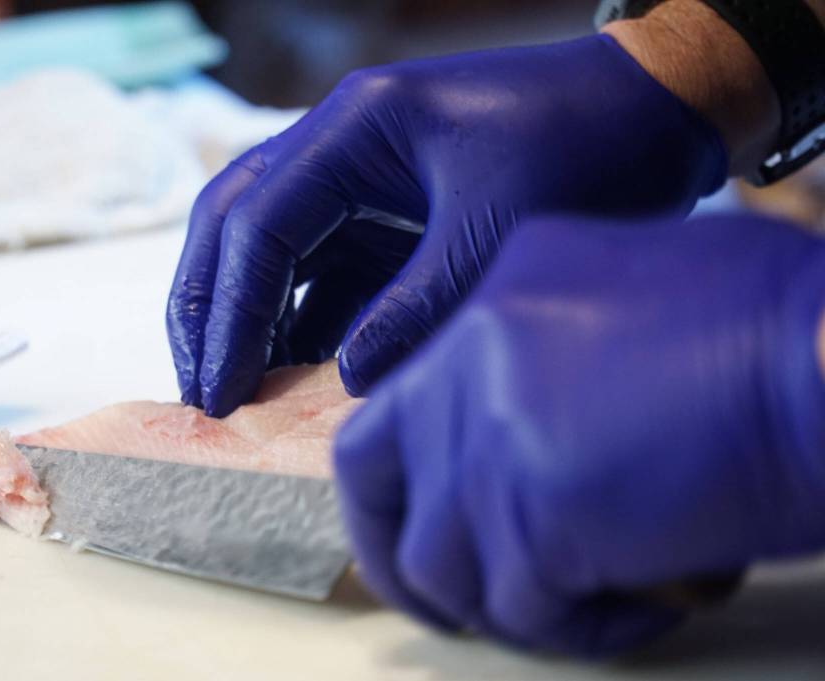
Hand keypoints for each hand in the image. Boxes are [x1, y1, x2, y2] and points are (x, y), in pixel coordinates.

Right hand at [166, 34, 726, 415]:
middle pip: (235, 223)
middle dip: (208, 308)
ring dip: (250, 319)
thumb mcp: (494, 235)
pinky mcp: (390, 211)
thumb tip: (346, 383)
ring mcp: (362, 176)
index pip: (257, 222)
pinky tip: (300, 375)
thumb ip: (413, 311)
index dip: (229, 312)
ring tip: (238, 395)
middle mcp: (341, 144)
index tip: (220, 392)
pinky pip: (327, 268)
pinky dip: (306, 320)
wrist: (654, 111)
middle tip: (201, 392)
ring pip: (273, 248)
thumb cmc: (586, 149)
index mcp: (354, 127)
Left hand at [333, 213, 824, 655]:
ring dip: (504, 604)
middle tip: (441, 595)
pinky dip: (578, 629)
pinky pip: (523, 611)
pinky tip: (640, 608)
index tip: (442, 516)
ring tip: (580, 605)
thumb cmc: (777, 321)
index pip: (405, 397)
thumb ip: (565, 339)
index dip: (417, 470)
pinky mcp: (530, 519)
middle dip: (392, 546)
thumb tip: (548, 414)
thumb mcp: (644, 280)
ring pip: (437, 563)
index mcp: (496, 299)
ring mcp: (488, 439)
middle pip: (369, 471)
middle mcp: (470, 359)